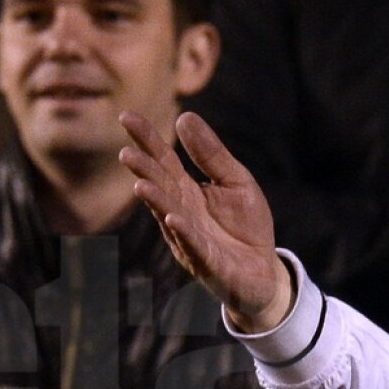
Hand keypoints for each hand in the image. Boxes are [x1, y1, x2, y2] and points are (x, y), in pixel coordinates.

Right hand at [119, 111, 290, 332]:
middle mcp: (180, 212)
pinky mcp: (207, 260)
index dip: (146, 139)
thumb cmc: (245, 226)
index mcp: (187, 190)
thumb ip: (211, 153)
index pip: (162, 160)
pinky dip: (182, 231)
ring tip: (140, 185)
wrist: (262, 271)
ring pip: (168, 215)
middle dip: (143, 172)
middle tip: (126, 153)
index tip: (126, 116)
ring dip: (154, 201)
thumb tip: (185, 117)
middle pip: (160, 186)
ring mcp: (189, 237)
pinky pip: (192, 244)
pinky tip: (172, 217)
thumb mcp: (235, 180)